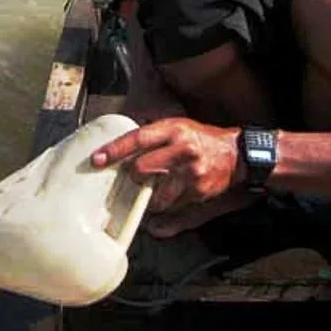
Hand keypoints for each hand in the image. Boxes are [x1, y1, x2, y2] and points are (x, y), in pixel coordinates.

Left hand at [90, 118, 241, 211]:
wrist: (234, 154)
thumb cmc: (199, 138)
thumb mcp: (176, 126)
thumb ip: (151, 135)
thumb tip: (119, 145)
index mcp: (173, 129)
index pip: (137, 138)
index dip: (115, 149)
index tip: (96, 159)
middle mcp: (181, 149)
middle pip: (141, 168)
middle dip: (133, 175)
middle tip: (134, 175)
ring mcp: (190, 172)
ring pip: (155, 193)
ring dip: (150, 195)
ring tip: (156, 186)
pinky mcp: (197, 191)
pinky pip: (171, 204)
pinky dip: (167, 202)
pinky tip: (174, 191)